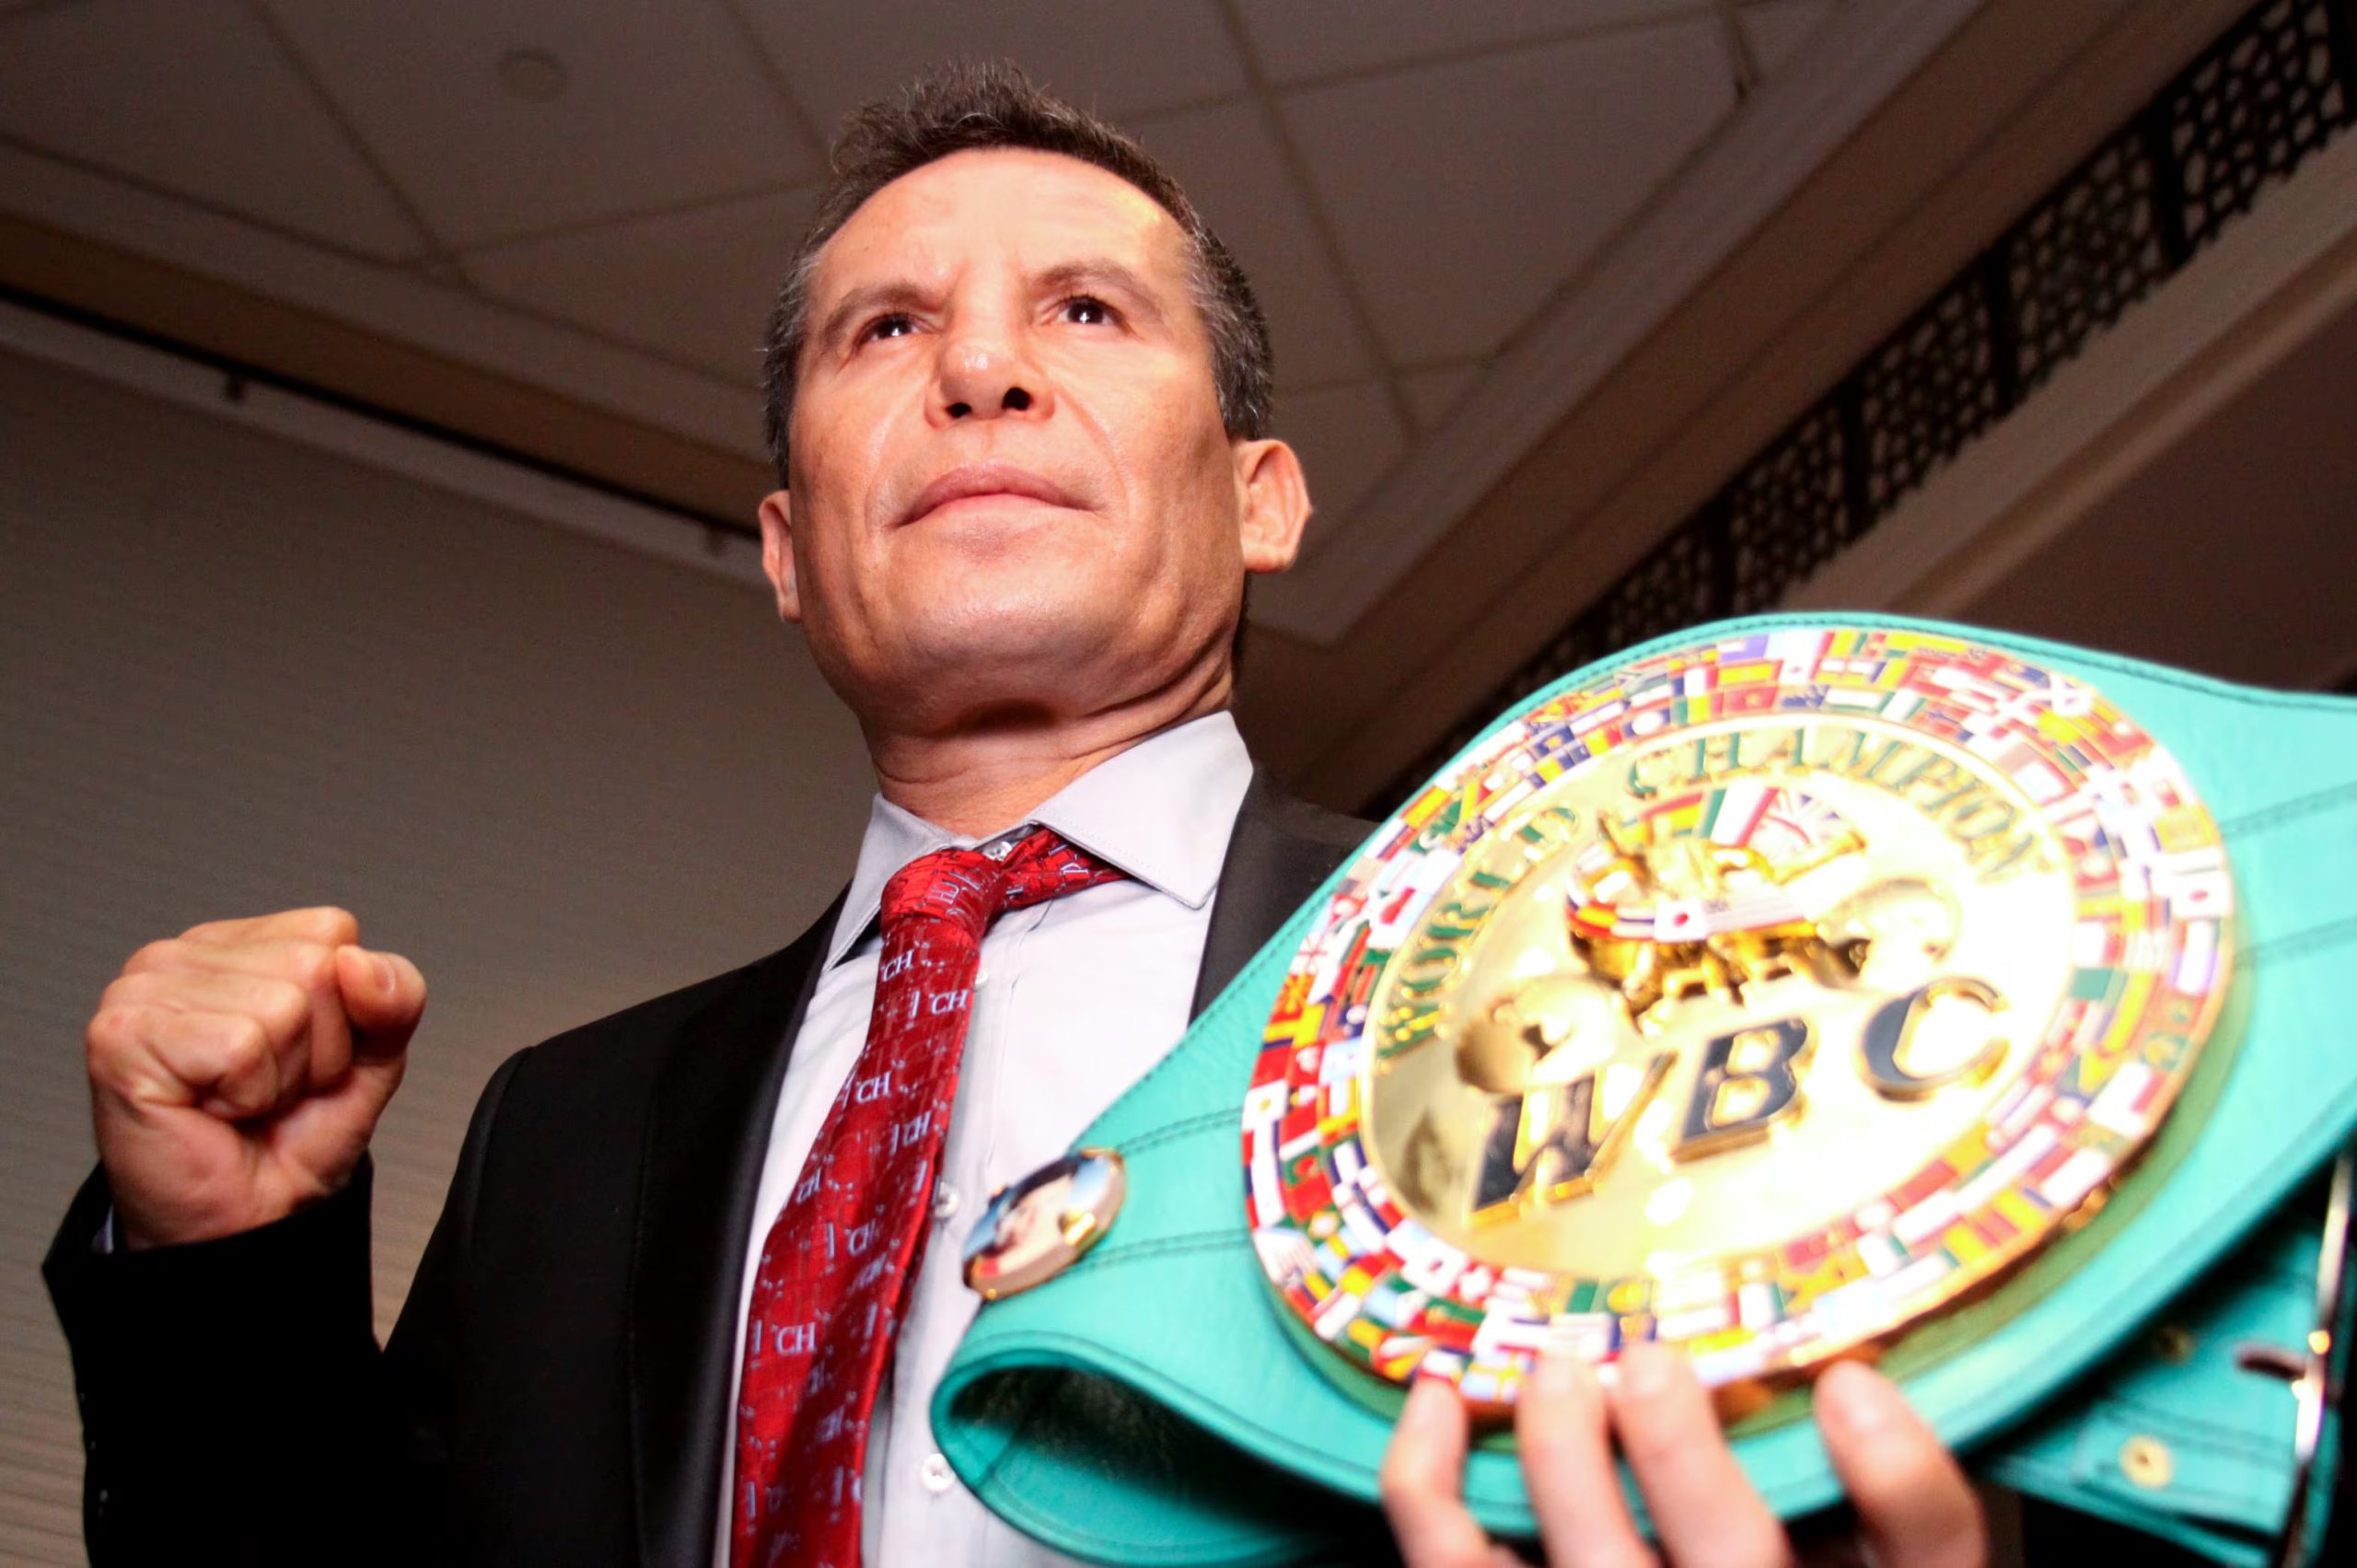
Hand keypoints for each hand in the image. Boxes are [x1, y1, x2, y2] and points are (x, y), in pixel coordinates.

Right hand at [85, 906, 426, 1248]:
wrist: (245, 1221)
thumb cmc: (288, 1140)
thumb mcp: (371, 1057)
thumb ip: (394, 997)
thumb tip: (360, 963)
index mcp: (236, 944)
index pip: (334, 931)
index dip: (343, 1010)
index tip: (301, 1056)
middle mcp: (182, 955)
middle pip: (314, 966)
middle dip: (316, 1048)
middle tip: (269, 1090)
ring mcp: (143, 989)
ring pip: (282, 1006)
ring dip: (280, 1075)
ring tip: (239, 1101)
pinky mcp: (121, 1034)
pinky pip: (241, 1046)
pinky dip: (245, 1094)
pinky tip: (210, 1109)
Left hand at [1381, 1343, 1984, 1566]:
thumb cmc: (1775, 1558)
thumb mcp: (1858, 1530)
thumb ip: (1872, 1470)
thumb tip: (1856, 1322)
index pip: (1929, 1547)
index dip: (1899, 1472)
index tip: (1852, 1381)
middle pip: (1732, 1555)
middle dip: (1681, 1453)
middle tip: (1650, 1361)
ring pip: (1591, 1566)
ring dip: (1565, 1452)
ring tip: (1559, 1368)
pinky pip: (1452, 1565)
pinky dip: (1425, 1479)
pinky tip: (1438, 1397)